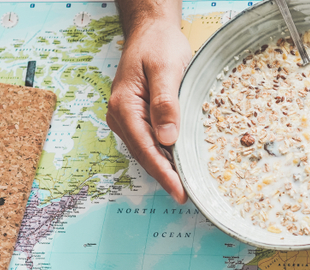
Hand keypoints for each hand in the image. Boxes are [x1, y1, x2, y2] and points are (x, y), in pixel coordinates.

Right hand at [107, 19, 191, 203]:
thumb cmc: (157, 45)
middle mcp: (121, 117)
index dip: (164, 174)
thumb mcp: (165, 69)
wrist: (150, 32)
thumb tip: (167, 138)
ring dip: (165, 170)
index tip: (180, 192)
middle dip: (165, 178)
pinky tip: (179, 167)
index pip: (146, 149)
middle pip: (145, 156)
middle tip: (188, 197)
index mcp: (124, 107)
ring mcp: (127, 120)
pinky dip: (164, 157)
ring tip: (187, 188)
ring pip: (147, 152)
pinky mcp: (137, 120)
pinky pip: (150, 144)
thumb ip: (165, 103)